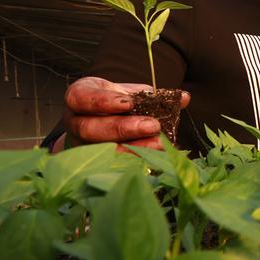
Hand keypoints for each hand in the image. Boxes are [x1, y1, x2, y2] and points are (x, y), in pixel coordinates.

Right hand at [61, 76, 190, 151]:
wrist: (102, 123)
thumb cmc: (117, 104)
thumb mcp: (131, 93)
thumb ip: (154, 95)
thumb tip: (184, 98)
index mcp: (79, 98)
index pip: (80, 98)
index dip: (102, 101)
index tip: (127, 103)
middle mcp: (75, 123)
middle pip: (90, 128)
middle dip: (122, 128)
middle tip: (152, 126)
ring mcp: (81, 147)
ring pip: (99, 151)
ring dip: (131, 148)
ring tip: (158, 144)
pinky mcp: (94, 163)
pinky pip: (111, 166)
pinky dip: (135, 162)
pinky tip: (155, 158)